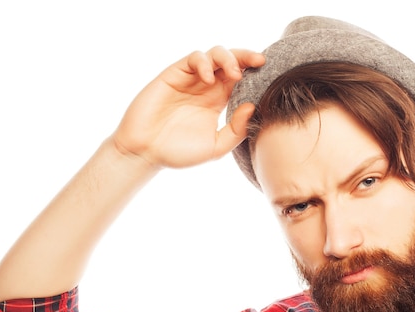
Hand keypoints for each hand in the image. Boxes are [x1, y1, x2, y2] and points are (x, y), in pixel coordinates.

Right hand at [111, 47, 264, 169]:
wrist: (146, 153)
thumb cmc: (178, 153)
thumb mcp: (215, 147)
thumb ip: (236, 130)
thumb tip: (252, 106)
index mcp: (217, 101)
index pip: (240, 79)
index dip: (254, 73)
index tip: (269, 73)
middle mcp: (205, 87)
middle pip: (230, 61)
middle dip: (246, 57)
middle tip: (259, 62)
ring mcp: (189, 80)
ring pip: (213, 55)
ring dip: (228, 58)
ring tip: (235, 74)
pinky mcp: (173, 75)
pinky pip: (192, 59)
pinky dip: (204, 63)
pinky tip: (210, 80)